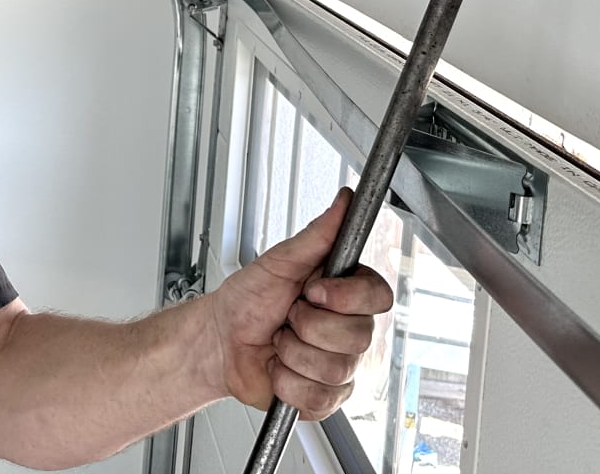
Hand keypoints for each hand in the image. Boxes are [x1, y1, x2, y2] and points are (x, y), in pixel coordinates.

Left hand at [204, 188, 392, 418]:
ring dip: (293, 354)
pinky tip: (279, 368)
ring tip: (280, 341)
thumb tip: (344, 201)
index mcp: (344, 292)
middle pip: (358, 336)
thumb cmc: (248, 299)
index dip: (347, 297)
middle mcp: (349, 329)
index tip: (314, 290)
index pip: (378, 296)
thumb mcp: (280, 260)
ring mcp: (341, 366)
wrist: (221, 341)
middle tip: (287, 316)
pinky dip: (288, 382)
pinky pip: (320, 397)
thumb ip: (318, 235)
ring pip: (336, 368)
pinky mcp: (326, 397)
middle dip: (307, 325)